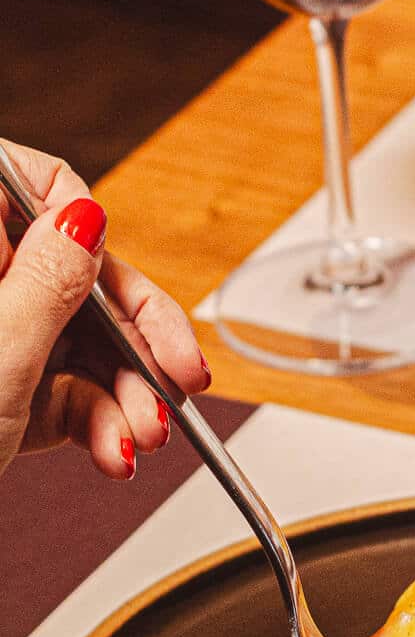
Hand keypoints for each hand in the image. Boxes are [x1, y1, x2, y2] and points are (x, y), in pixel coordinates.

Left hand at [0, 140, 209, 480]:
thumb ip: (49, 277)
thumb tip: (84, 215)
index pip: (35, 187)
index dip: (83, 226)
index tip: (112, 271)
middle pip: (79, 277)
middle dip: (134, 336)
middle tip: (177, 370)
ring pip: (86, 342)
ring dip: (131, 394)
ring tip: (143, 432)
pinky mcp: (7, 396)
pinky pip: (73, 392)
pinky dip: (104, 424)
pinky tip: (116, 449)